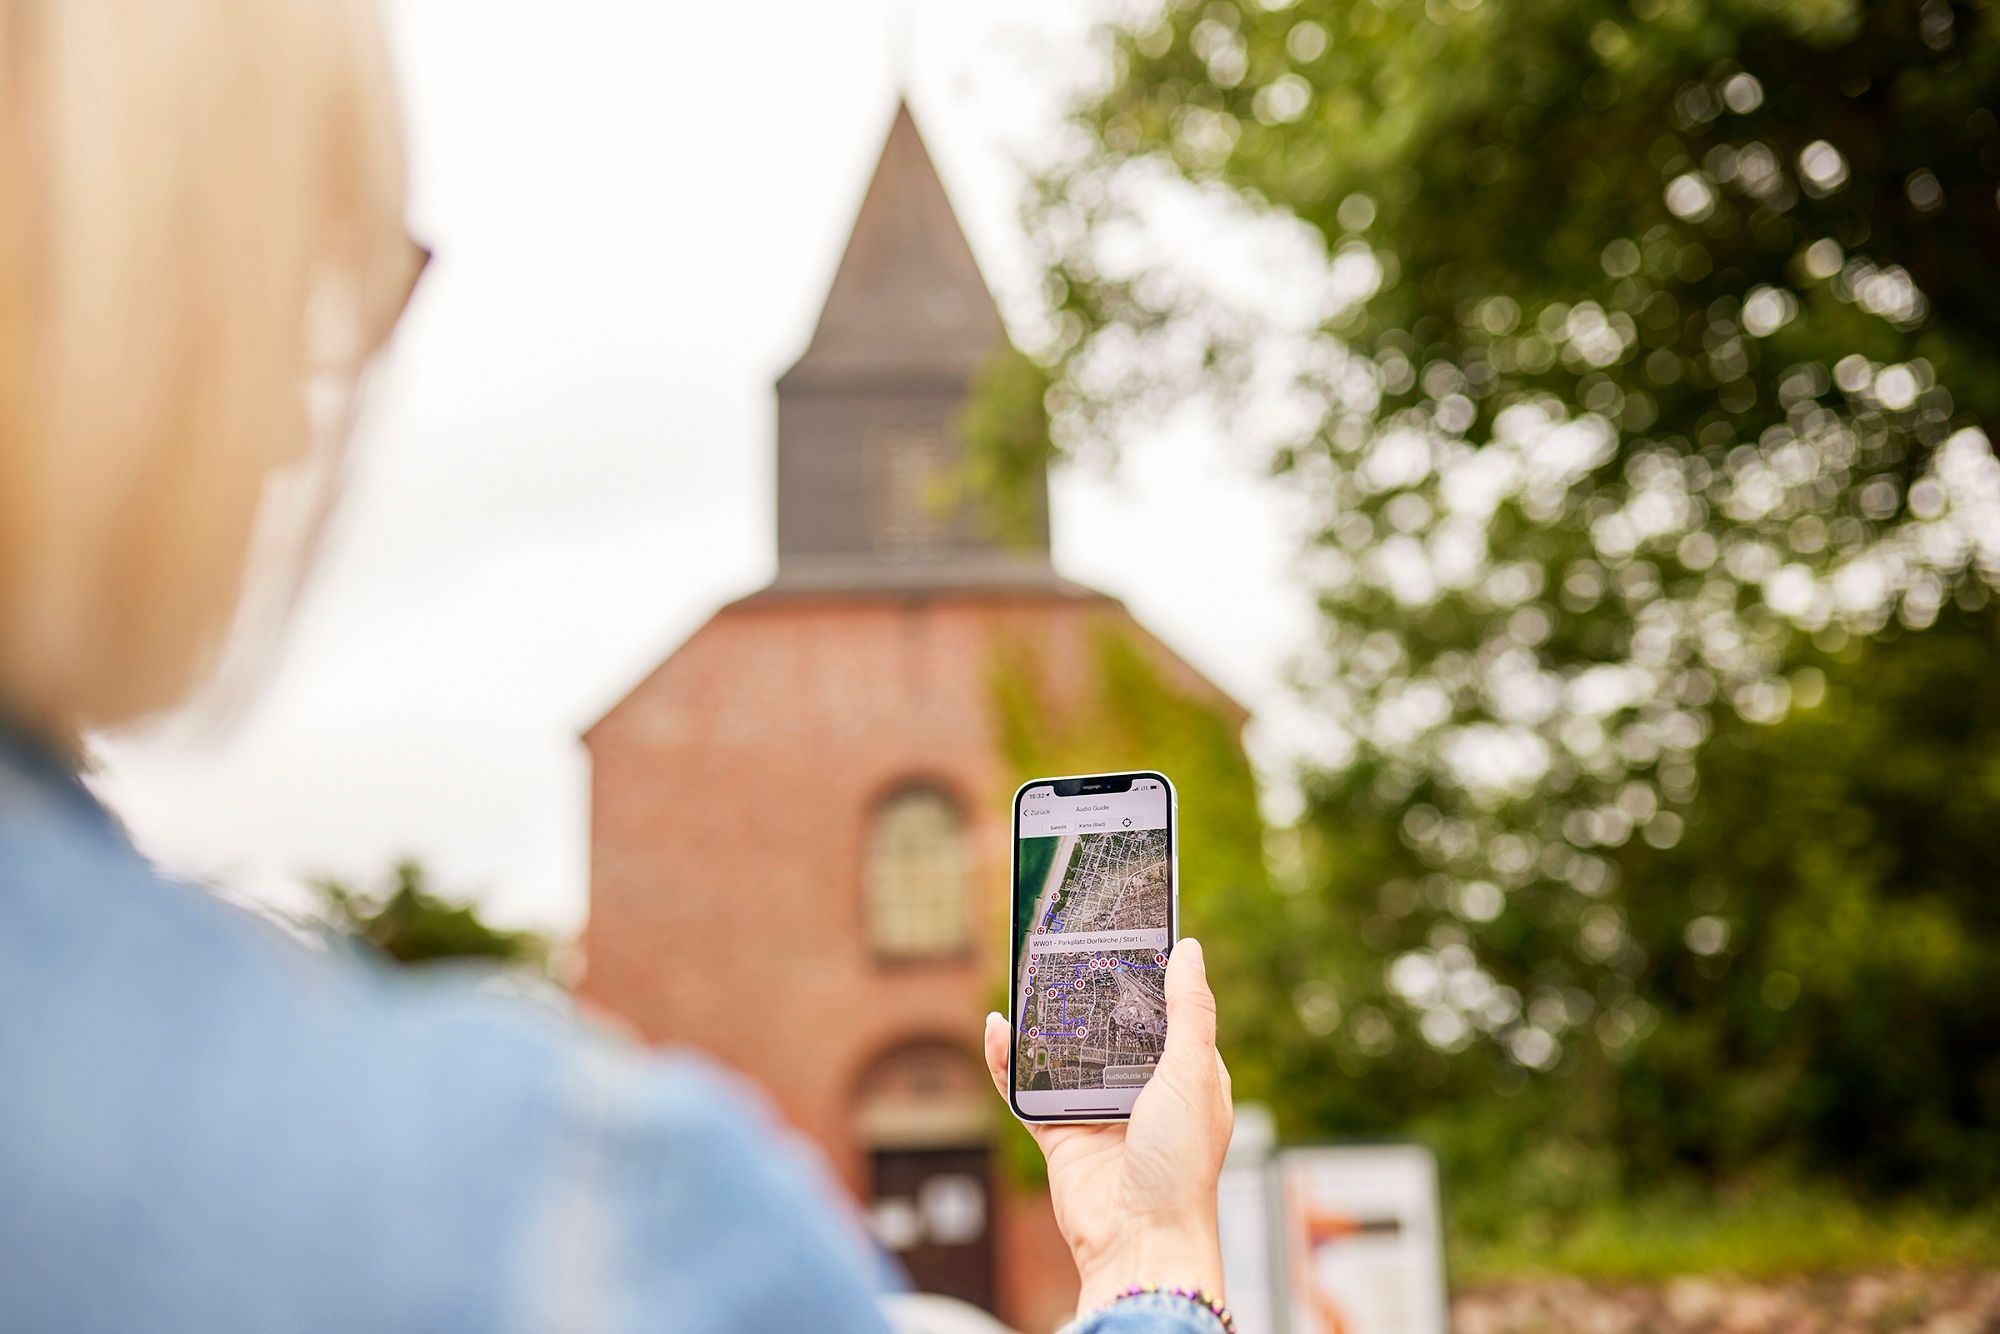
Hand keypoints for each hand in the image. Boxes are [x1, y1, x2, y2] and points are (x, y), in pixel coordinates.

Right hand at [982, 937, 1233, 1312]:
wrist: (1140, 1241)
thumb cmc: (1180, 1165)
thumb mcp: (1193, 1073)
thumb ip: (1189, 1011)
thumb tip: (1190, 949)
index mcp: (1184, 1074)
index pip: (1164, 1011)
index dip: (1144, 975)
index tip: (1122, 932)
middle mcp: (1141, 1089)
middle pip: (1107, 1027)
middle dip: (1086, 992)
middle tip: (1063, 945)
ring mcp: (1098, 1111)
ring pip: (1062, 1053)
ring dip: (1042, 1022)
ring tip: (1025, 978)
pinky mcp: (1060, 1134)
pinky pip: (1026, 1090)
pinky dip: (1007, 1062)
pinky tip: (997, 1030)